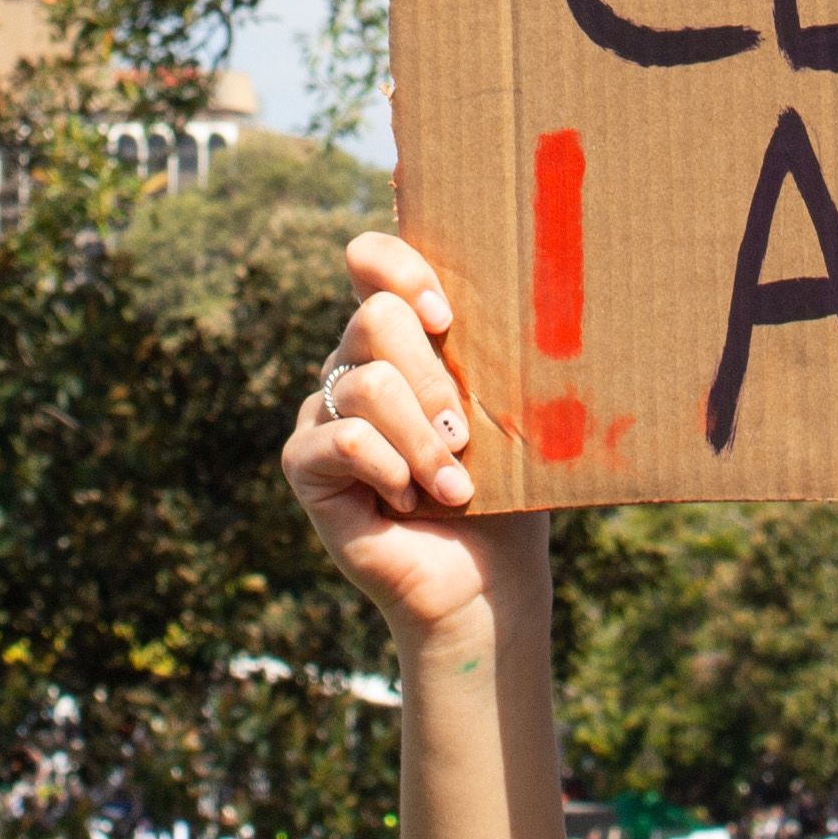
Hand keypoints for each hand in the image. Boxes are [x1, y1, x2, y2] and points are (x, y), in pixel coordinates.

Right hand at [283, 231, 537, 641]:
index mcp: (403, 338)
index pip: (371, 260)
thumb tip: (533, 300)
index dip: (401, 271)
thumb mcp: (510, 413)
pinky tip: (408, 502)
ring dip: (424, 443)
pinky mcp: (304, 463)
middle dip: (433, 382)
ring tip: (454, 489)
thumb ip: (498, 356)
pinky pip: (343, 438)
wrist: (485, 578)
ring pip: (368, 385)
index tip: (445, 319)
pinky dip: (391, 470)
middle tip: (464, 437)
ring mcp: (323, 411)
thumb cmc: (506, 490)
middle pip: (375, 319)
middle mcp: (355, 364)